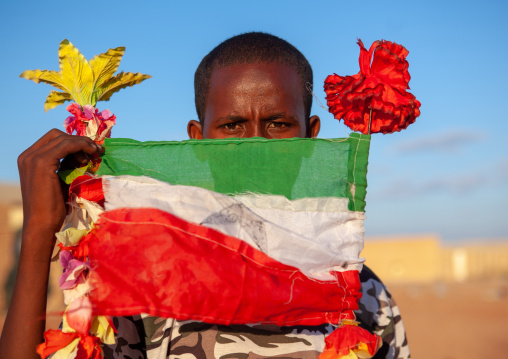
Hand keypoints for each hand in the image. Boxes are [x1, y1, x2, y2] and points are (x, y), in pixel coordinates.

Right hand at [17, 128, 102, 242]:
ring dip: (83, 143)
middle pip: (57, 135)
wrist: (42, 224)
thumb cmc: (53, 207)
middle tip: (95, 151)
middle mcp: (28, 155)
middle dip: (78, 140)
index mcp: (29, 159)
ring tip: (95, 155)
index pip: (53, 139)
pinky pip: (66, 144)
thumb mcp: (60, 180)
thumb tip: (82, 154)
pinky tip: (91, 153)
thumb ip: (66, 165)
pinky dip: (81, 145)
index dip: (73, 141)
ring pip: (63, 138)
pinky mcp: (41, 162)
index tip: (90, 150)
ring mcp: (33, 158)